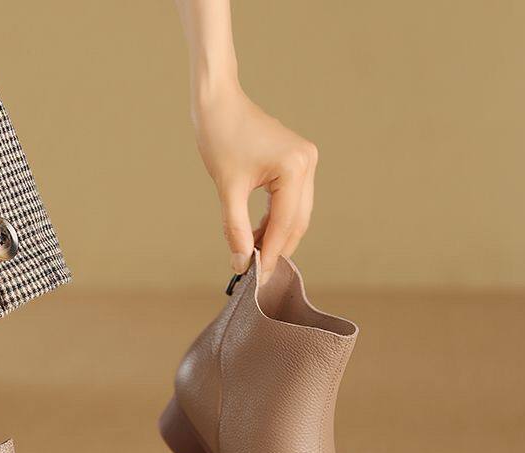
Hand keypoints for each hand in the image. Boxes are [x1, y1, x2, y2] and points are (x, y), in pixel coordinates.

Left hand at [192, 83, 317, 277]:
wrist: (217, 102)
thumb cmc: (220, 137)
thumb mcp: (227, 189)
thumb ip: (235, 229)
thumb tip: (240, 263)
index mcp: (294, 167)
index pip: (284, 223)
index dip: (270, 253)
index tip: (256, 278)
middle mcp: (307, 163)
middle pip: (296, 222)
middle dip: (276, 248)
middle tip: (255, 273)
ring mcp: (305, 161)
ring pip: (295, 214)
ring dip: (275, 236)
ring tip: (251, 255)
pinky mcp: (296, 163)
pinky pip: (289, 201)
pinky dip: (274, 220)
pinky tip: (255, 234)